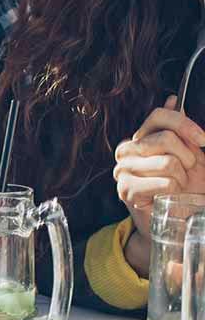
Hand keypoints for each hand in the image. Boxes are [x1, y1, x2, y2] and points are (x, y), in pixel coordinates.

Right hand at [114, 96, 204, 271]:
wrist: (175, 220)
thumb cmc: (184, 187)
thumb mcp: (189, 154)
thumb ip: (178, 128)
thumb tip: (171, 99)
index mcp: (141, 137)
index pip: (158, 116)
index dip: (184, 124)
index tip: (202, 140)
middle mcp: (128, 149)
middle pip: (166, 139)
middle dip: (188, 157)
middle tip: (187, 171)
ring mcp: (124, 170)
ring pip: (168, 162)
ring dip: (182, 177)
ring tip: (177, 186)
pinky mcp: (126, 190)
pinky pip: (164, 183)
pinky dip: (174, 191)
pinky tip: (168, 197)